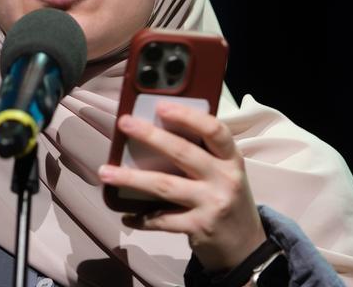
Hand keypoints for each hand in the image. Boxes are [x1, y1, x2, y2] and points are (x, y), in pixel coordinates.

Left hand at [98, 101, 265, 271]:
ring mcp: (212, 204)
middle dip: (150, 136)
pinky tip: (126, 215)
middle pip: (183, 153)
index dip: (188, 116)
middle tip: (124, 123)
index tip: (161, 106)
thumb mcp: (224, 172)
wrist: (247, 246)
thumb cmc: (226, 197)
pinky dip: (141, 218)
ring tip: (106, 171)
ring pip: (165, 185)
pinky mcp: (199, 227)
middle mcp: (224, 179)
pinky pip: (162, 220)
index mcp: (231, 159)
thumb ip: (202, 153)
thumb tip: (156, 129)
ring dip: (131, 178)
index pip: (215, 130)